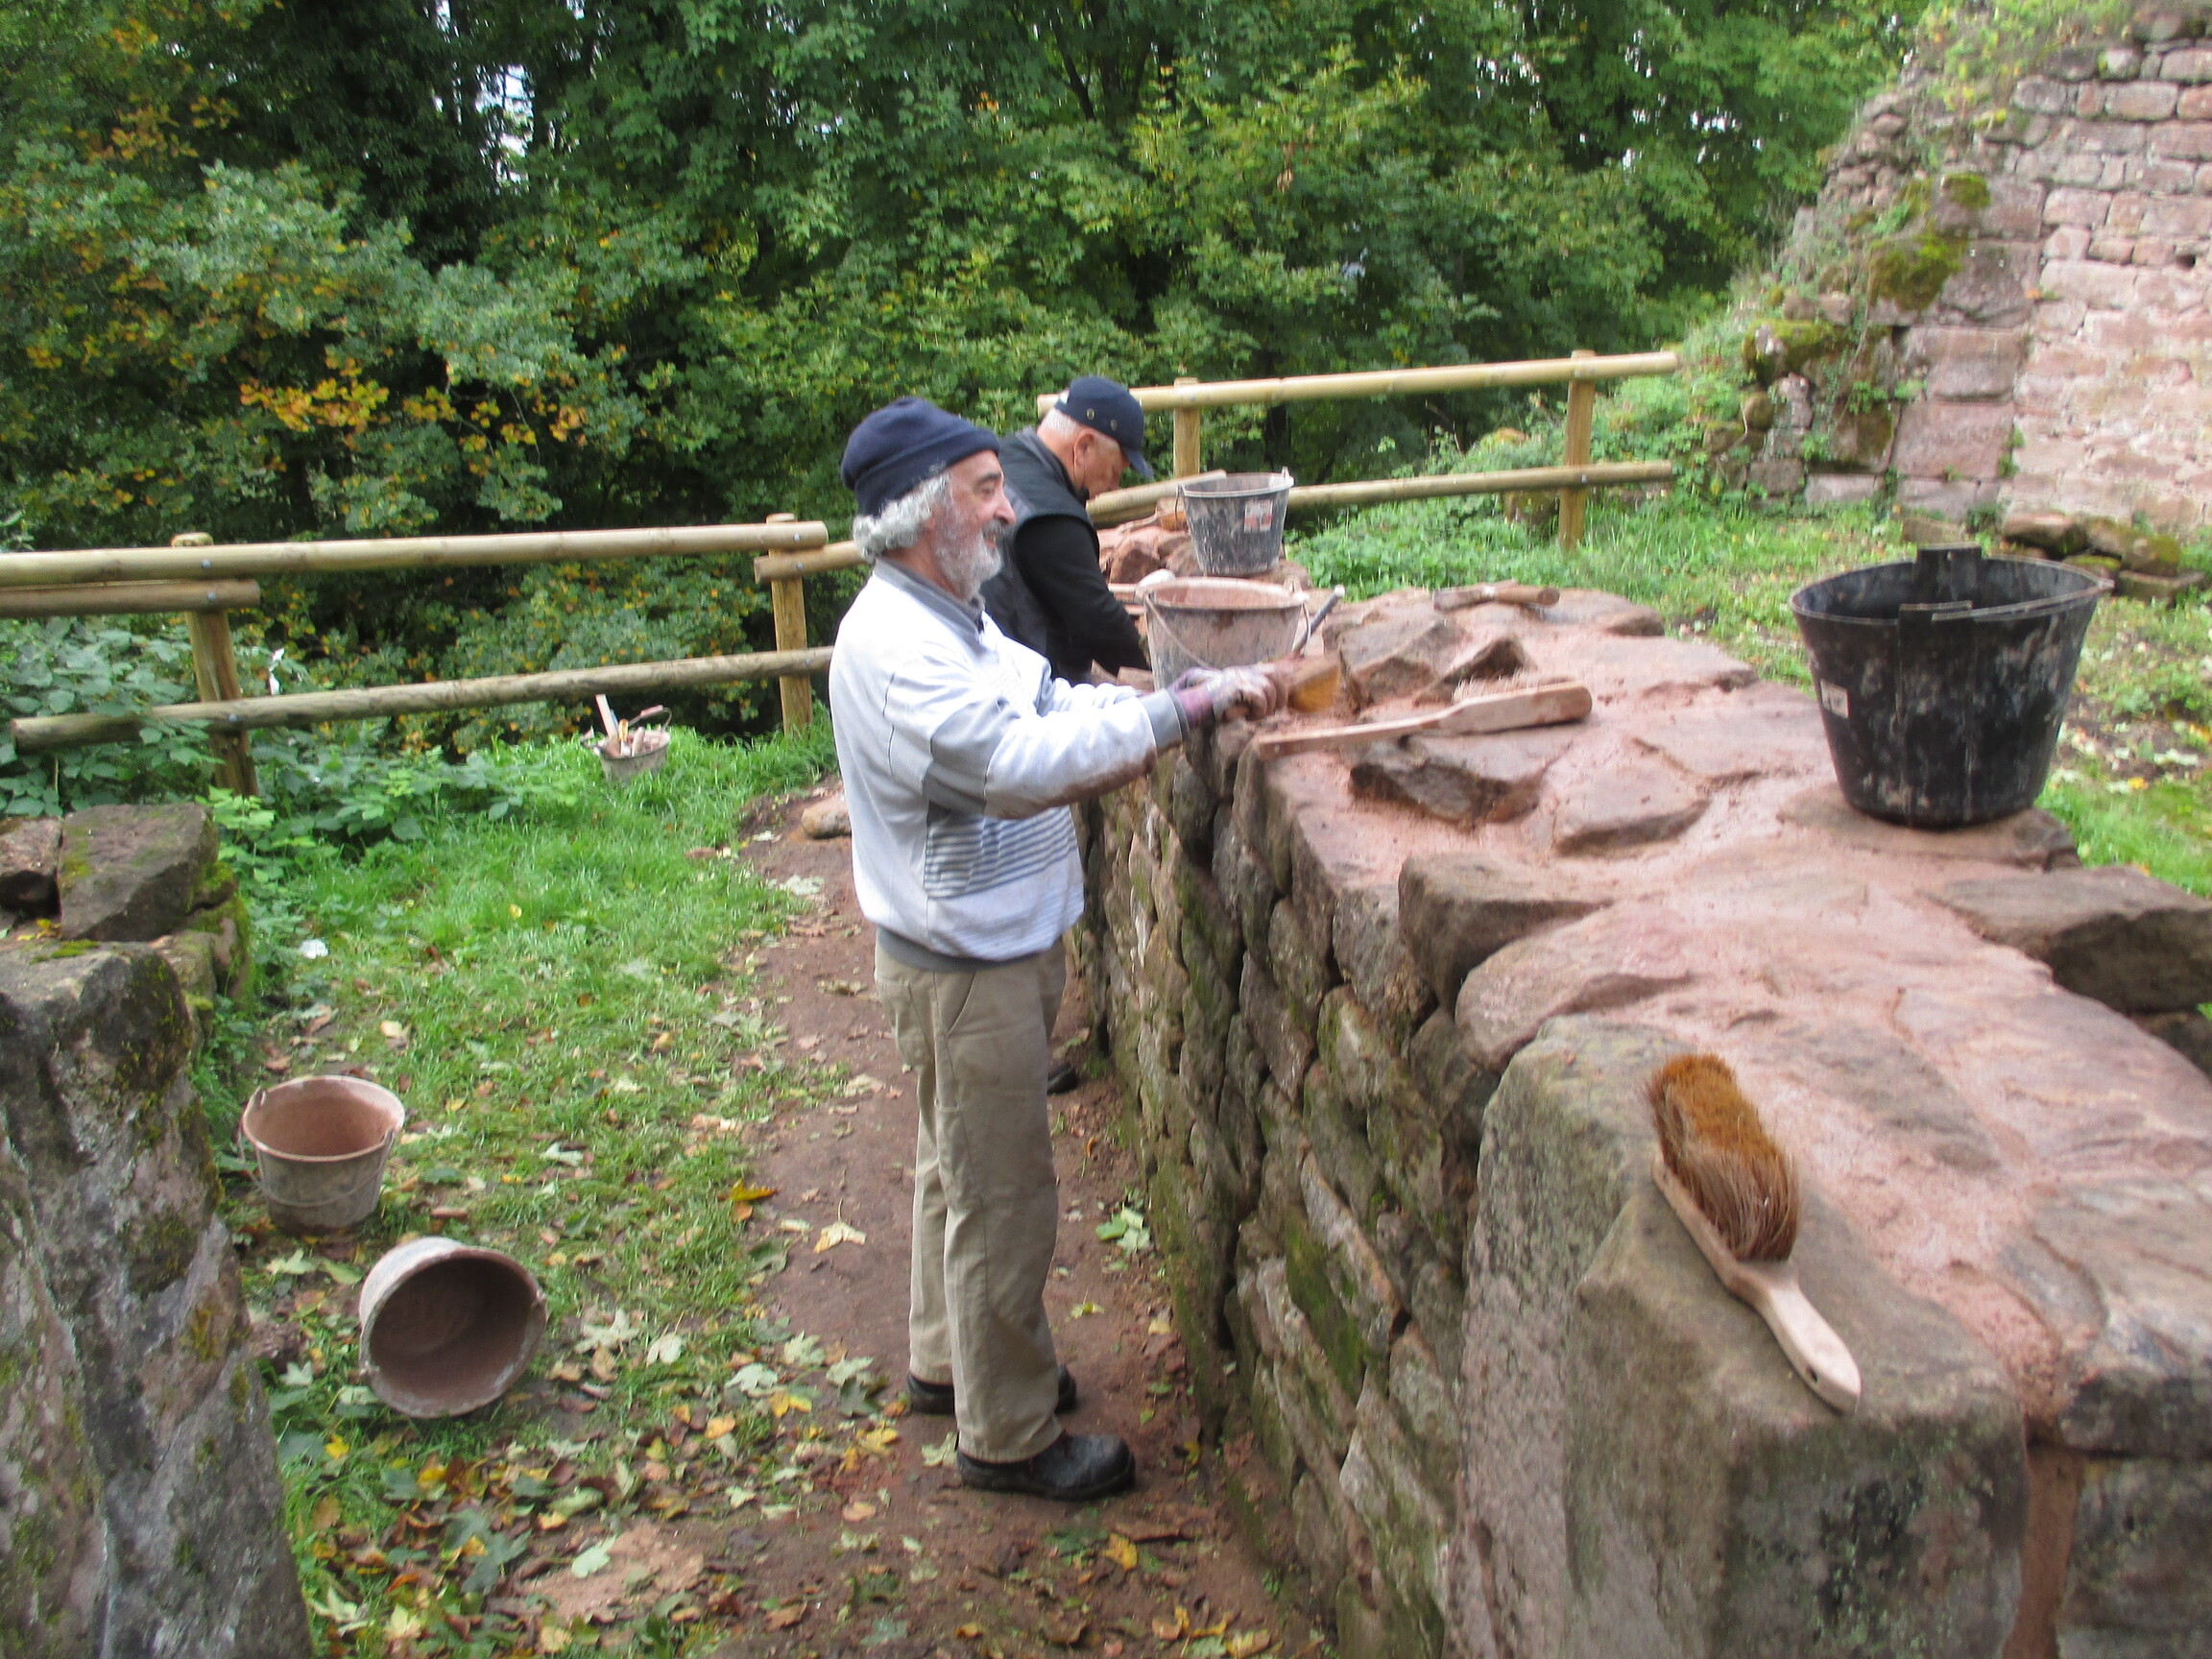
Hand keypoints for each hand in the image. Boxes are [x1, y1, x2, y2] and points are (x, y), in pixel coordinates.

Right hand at [1171, 667, 1285, 728]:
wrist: (1191, 708)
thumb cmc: (1211, 708)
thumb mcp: (1233, 700)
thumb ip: (1248, 696)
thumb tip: (1271, 704)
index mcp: (1242, 672)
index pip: (1271, 670)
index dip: (1281, 685)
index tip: (1282, 703)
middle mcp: (1242, 671)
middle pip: (1275, 675)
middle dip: (1280, 695)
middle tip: (1273, 712)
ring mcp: (1239, 677)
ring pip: (1268, 689)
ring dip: (1266, 708)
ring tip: (1254, 717)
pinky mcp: (1237, 687)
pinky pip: (1259, 699)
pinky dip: (1258, 711)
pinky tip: (1247, 718)